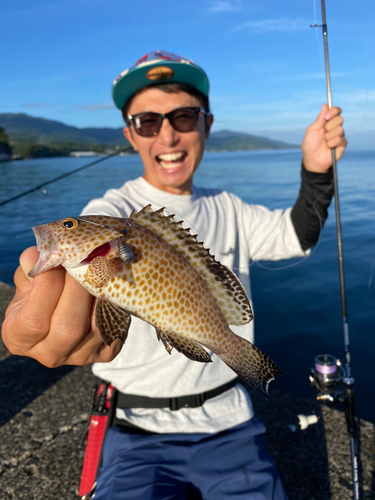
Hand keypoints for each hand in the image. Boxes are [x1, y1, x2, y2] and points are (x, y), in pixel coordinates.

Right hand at [1, 247, 122, 367]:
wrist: (69, 310)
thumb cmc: (43, 294)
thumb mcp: (29, 281)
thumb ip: (32, 270)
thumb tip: (36, 255)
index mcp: (20, 339)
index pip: (34, 322)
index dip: (48, 287)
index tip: (59, 259)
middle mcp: (50, 354)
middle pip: (69, 329)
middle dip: (78, 289)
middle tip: (84, 262)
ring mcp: (81, 356)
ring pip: (97, 326)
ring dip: (100, 293)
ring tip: (99, 269)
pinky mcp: (107, 351)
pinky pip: (115, 325)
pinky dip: (114, 302)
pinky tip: (110, 285)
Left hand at [302, 104, 347, 172]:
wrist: (312, 160)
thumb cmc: (310, 145)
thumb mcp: (312, 130)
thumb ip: (320, 118)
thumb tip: (325, 105)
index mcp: (327, 122)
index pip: (336, 111)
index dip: (333, 111)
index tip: (326, 117)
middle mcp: (334, 127)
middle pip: (340, 118)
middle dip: (330, 126)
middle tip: (324, 133)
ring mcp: (339, 136)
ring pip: (340, 129)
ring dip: (329, 136)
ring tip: (325, 142)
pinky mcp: (342, 144)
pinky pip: (340, 139)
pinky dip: (332, 143)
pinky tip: (329, 147)